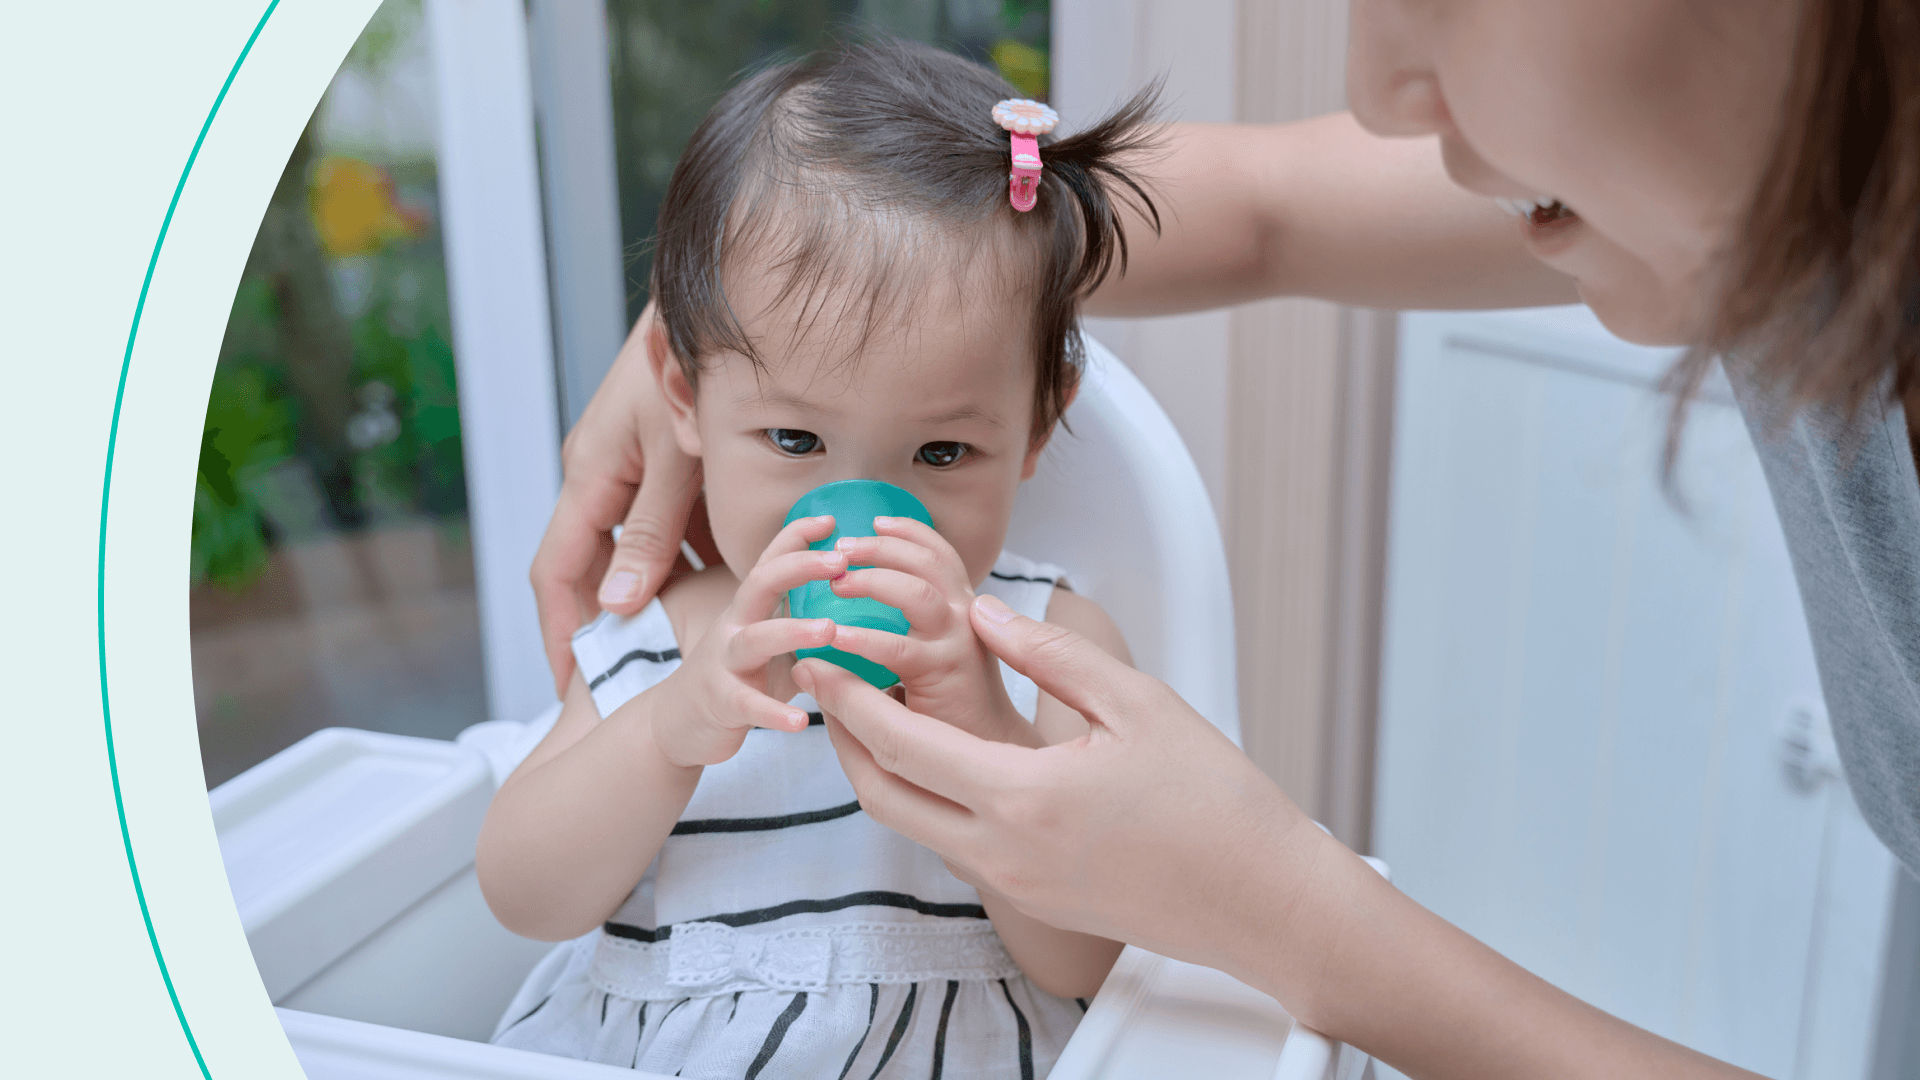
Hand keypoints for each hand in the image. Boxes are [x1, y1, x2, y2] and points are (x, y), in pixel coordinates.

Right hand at [531, 301, 713, 695]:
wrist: (704, 308)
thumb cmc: (684, 370)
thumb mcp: (673, 458)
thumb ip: (650, 530)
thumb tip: (619, 604)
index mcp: (588, 477)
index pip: (557, 574)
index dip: (560, 633)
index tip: (570, 685)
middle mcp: (600, 475)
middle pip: (593, 567)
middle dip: (612, 622)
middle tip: (640, 673)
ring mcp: (628, 466)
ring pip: (637, 546)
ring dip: (659, 589)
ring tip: (687, 642)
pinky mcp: (661, 458)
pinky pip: (667, 521)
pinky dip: (689, 553)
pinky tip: (725, 583)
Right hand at [649, 516, 843, 768]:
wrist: (677, 723)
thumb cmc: (736, 677)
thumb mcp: (766, 640)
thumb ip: (799, 620)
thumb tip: (855, 601)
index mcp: (749, 608)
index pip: (771, 561)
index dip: (796, 536)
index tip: (832, 519)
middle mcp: (733, 627)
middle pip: (759, 583)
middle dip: (799, 567)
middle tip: (841, 560)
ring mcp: (723, 664)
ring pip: (754, 640)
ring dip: (792, 631)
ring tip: (830, 630)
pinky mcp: (720, 703)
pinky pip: (748, 705)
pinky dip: (774, 713)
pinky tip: (802, 721)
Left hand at [796, 594, 1323, 974]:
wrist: (1263, 900)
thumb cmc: (1217, 801)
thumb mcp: (1136, 703)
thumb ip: (1049, 654)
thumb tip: (983, 611)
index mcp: (1021, 797)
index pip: (899, 743)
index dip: (849, 696)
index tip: (822, 654)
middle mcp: (1002, 852)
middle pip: (881, 797)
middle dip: (843, 740)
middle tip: (830, 686)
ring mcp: (1016, 884)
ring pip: (914, 826)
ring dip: (883, 772)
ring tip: (877, 713)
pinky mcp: (1036, 898)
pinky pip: (955, 846)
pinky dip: (927, 799)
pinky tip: (944, 758)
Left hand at [819, 517, 1041, 748]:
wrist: (987, 752)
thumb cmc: (950, 705)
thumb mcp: (931, 655)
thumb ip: (903, 627)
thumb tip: (848, 602)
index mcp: (963, 607)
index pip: (940, 553)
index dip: (909, 532)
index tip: (875, 521)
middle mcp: (967, 616)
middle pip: (927, 561)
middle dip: (882, 547)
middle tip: (842, 547)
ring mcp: (959, 642)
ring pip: (917, 592)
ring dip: (872, 579)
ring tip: (836, 584)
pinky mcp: (944, 674)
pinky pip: (898, 648)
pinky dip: (861, 639)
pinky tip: (834, 638)